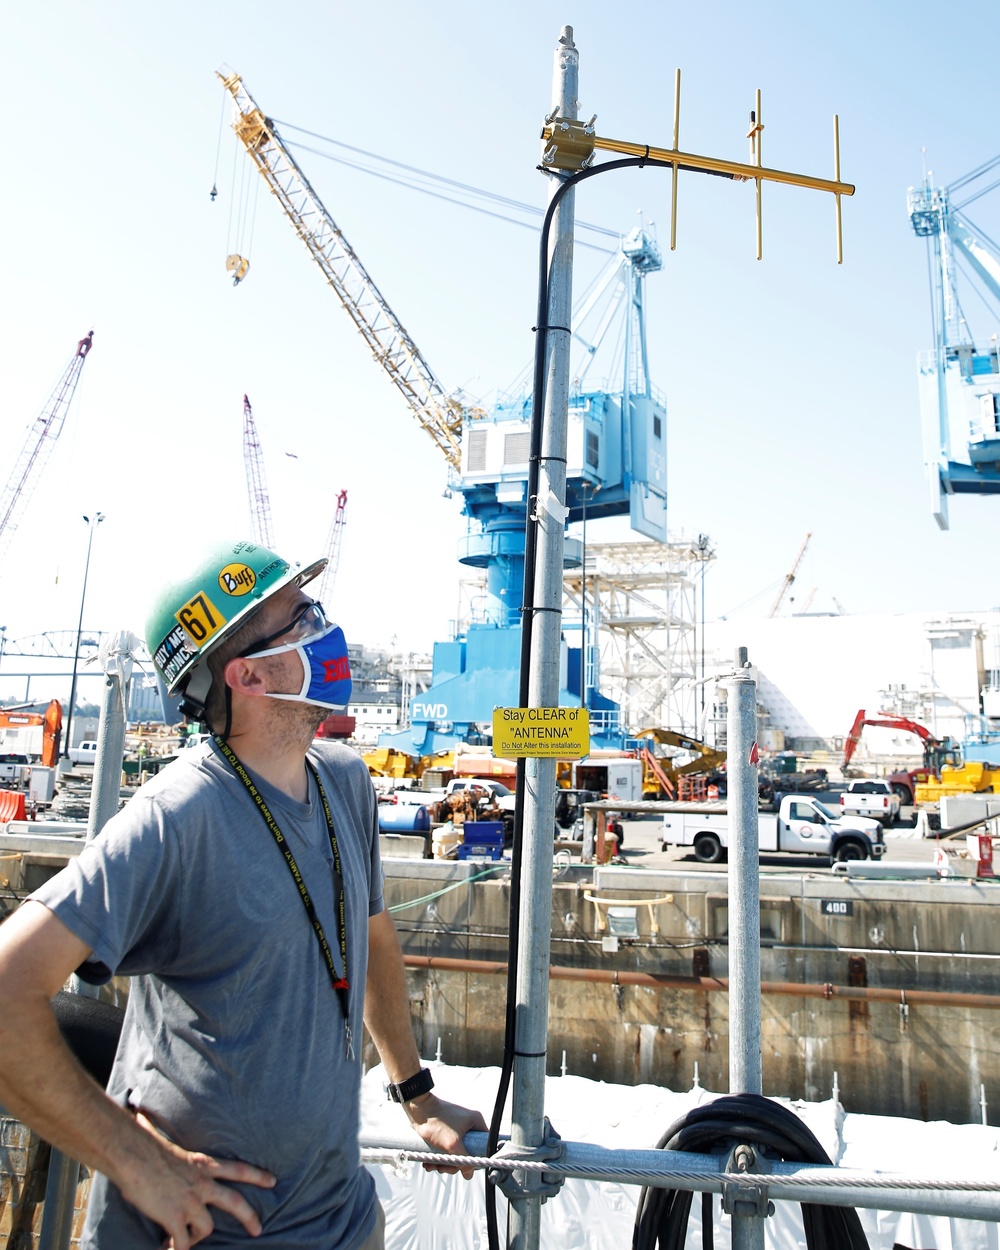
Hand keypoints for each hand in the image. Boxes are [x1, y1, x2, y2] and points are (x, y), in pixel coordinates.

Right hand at [115, 1112, 275, 1249]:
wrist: (134, 1156)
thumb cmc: (144, 1144)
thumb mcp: (166, 1140)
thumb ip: (166, 1138)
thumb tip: (141, 1113)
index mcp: (203, 1164)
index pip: (238, 1169)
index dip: (256, 1176)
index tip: (273, 1181)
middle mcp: (202, 1184)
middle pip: (235, 1202)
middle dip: (249, 1217)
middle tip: (258, 1230)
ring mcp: (190, 1202)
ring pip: (206, 1228)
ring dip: (195, 1237)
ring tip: (184, 1240)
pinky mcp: (174, 1218)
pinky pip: (182, 1244)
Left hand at [403, 1093, 487, 1179]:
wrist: (417, 1109)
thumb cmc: (436, 1121)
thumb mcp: (452, 1144)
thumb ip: (464, 1160)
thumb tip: (469, 1174)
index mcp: (475, 1122)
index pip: (483, 1146)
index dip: (474, 1159)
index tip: (462, 1166)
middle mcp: (468, 1125)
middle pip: (468, 1153)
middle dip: (453, 1164)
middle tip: (442, 1168)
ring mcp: (458, 1128)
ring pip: (456, 1152)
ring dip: (443, 1162)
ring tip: (432, 1165)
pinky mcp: (446, 1131)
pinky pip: (447, 1149)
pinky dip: (439, 1157)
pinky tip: (430, 1162)